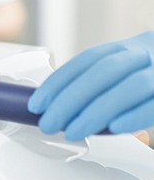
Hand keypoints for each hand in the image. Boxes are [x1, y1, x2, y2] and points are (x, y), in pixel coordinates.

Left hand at [27, 31, 153, 140]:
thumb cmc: (152, 73)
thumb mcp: (128, 70)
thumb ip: (102, 85)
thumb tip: (63, 106)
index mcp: (126, 49)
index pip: (87, 61)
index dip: (60, 80)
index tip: (38, 102)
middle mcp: (144, 54)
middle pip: (102, 72)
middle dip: (70, 98)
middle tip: (48, 120)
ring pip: (127, 87)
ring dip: (96, 110)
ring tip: (73, 130)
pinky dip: (134, 115)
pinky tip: (114, 129)